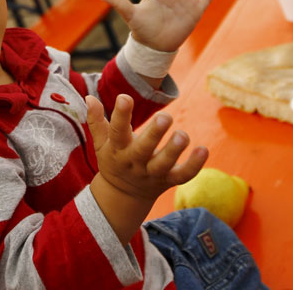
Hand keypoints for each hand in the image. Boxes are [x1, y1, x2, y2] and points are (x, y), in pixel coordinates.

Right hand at [86, 94, 207, 201]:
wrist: (123, 196)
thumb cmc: (114, 160)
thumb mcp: (101, 143)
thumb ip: (96, 120)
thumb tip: (89, 97)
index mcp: (117, 150)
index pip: (117, 132)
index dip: (120, 115)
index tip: (124, 97)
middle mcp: (135, 163)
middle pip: (143, 150)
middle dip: (154, 135)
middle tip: (165, 116)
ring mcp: (152, 174)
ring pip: (164, 164)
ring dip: (174, 150)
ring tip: (183, 135)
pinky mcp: (168, 181)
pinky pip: (182, 176)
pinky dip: (194, 165)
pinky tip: (203, 149)